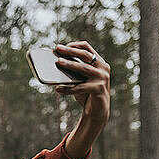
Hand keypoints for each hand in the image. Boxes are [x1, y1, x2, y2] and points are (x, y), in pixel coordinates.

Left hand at [54, 41, 110, 158]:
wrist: (97, 112)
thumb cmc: (86, 94)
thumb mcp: (80, 80)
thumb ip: (72, 72)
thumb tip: (55, 65)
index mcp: (99, 63)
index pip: (87, 48)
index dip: (74, 45)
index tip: (62, 46)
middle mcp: (103, 68)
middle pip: (85, 55)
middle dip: (70, 51)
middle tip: (57, 48)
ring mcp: (102, 78)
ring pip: (83, 68)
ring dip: (70, 64)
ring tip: (57, 63)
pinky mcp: (99, 89)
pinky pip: (80, 87)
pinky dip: (68, 89)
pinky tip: (58, 89)